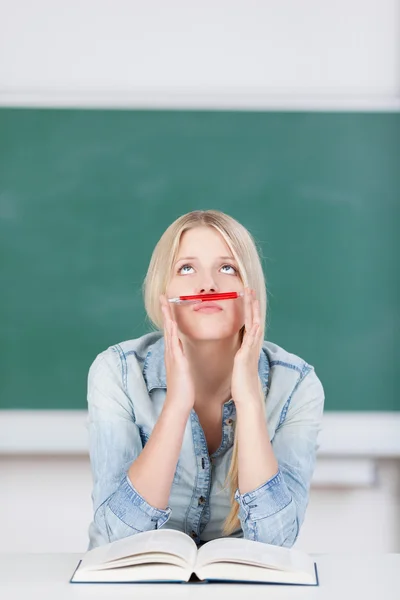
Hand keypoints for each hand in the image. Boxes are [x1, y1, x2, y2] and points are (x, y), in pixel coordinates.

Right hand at [159, 295, 194, 411]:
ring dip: (167, 315)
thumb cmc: (183, 389)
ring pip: (169, 331)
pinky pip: (173, 342)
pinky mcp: (177, 360)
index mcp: (174, 353)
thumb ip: (182, 360)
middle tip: (163, 296)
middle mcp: (171, 351)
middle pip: (167, 326)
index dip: (170, 316)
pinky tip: (171, 321)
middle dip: (165, 311)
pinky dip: (171, 331)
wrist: (178, 403)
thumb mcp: (183, 370)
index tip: (169, 304)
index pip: (171, 330)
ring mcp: (172, 355)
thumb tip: (181, 353)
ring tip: (165, 302)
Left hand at [231, 287, 262, 404]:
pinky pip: (252, 338)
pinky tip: (255, 320)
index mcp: (248, 346)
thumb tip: (238, 352)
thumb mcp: (239, 364)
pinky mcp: (247, 355)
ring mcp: (251, 349)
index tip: (247, 297)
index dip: (248, 310)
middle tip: (250, 289)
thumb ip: (240, 356)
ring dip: (254, 310)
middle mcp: (252, 345)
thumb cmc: (241, 383)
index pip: (249, 323)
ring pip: (254, 324)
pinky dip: (254, 328)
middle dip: (252, 304)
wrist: (247, 397)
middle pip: (254, 319)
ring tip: (252, 296)